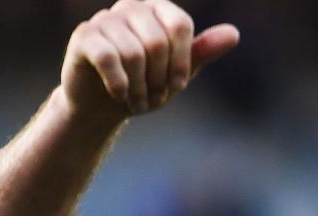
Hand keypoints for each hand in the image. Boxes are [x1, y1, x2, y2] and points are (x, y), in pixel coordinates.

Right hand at [59, 0, 238, 121]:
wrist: (102, 105)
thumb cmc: (145, 83)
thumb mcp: (178, 71)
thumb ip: (202, 51)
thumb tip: (234, 33)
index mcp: (157, 8)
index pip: (179, 24)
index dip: (182, 61)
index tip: (178, 86)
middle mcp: (130, 6)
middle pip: (157, 42)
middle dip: (159, 79)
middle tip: (154, 98)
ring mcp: (104, 19)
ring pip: (133, 54)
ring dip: (139, 88)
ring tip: (138, 102)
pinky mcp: (84, 37)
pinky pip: (108, 58)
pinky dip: (119, 84)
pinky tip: (120, 95)